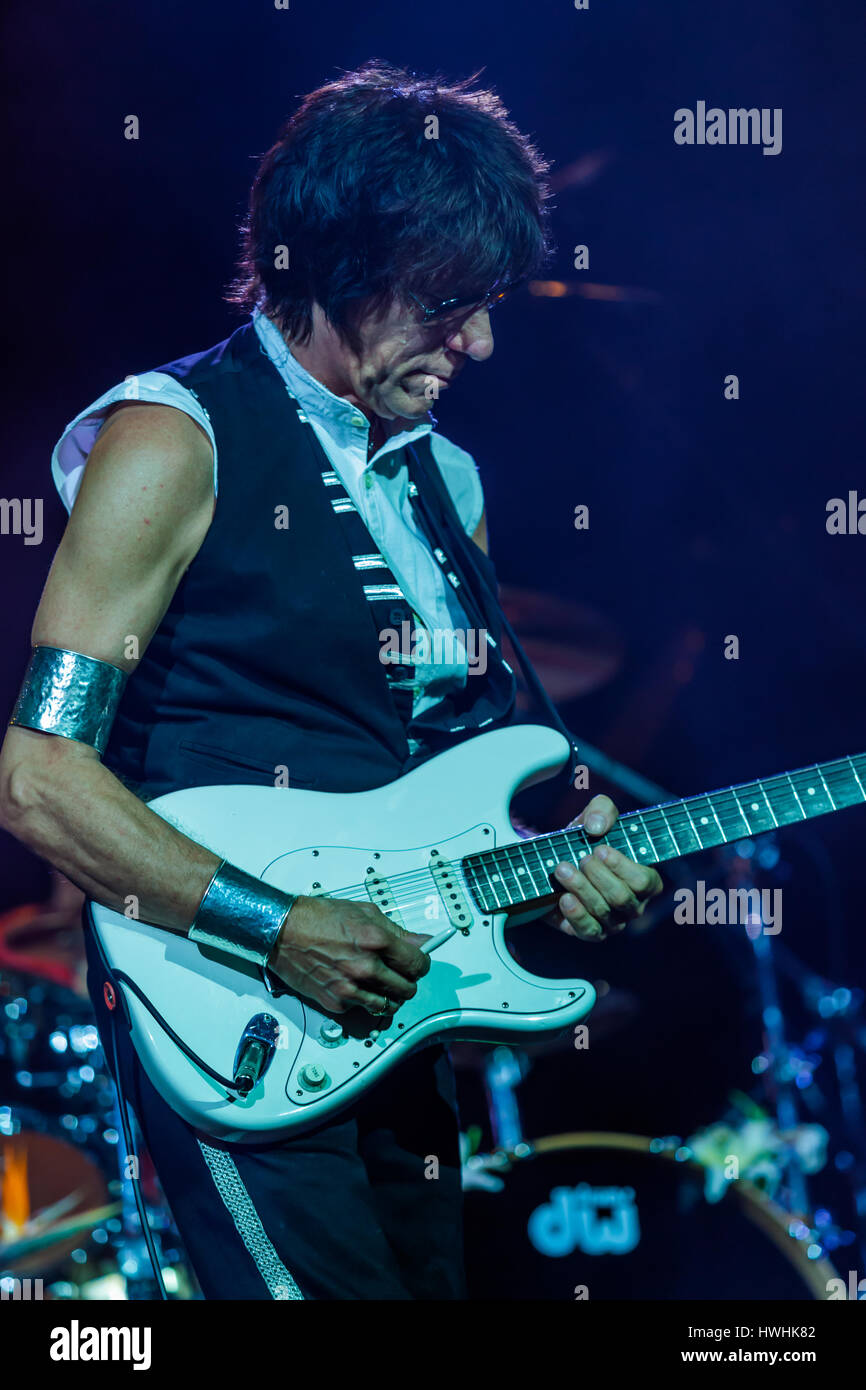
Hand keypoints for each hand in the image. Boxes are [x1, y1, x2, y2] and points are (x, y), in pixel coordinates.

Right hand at [268, 895, 430, 1016]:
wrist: (282, 931)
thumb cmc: (317, 918)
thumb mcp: (363, 912)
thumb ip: (396, 930)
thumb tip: (420, 941)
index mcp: (375, 941)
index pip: (418, 964)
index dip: (423, 963)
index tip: (420, 962)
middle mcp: (364, 967)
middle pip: (407, 989)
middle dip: (408, 981)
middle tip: (401, 973)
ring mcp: (349, 988)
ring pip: (388, 1005)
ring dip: (390, 996)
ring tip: (382, 984)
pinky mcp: (335, 1002)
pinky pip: (362, 1009)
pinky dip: (364, 1000)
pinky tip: (357, 985)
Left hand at [549, 794, 662, 941]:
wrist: (556, 861)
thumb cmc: (586, 839)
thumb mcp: (594, 816)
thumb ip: (602, 810)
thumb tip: (597, 826)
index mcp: (645, 880)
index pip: (645, 882)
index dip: (622, 867)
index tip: (600, 849)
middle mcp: (633, 905)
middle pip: (622, 898)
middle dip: (598, 876)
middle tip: (581, 859)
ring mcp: (613, 922)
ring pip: (602, 911)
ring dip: (580, 887)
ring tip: (562, 869)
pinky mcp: (591, 932)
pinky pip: (588, 930)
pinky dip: (576, 914)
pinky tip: (564, 898)